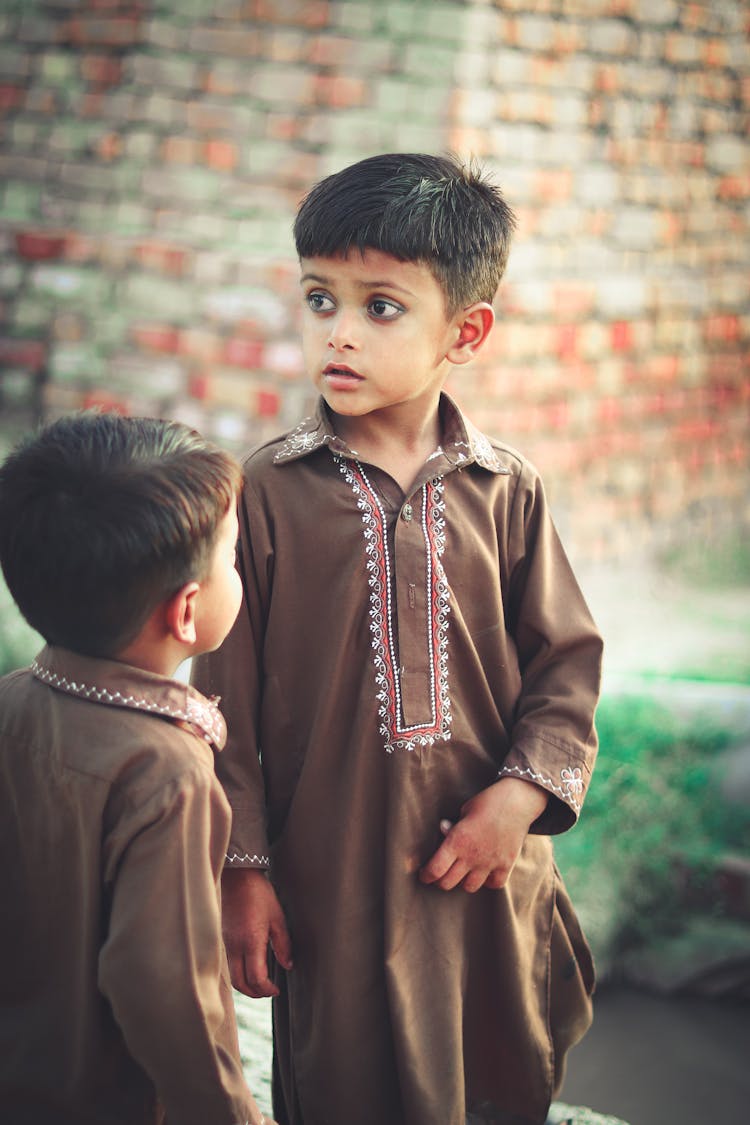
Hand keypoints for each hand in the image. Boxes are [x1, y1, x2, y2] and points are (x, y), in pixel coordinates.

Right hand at [221, 867, 291, 997]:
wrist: (238, 877)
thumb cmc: (259, 894)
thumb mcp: (278, 917)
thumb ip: (283, 944)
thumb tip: (287, 965)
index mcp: (251, 941)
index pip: (256, 978)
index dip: (267, 989)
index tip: (277, 989)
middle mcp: (234, 946)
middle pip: (240, 983)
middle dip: (255, 992)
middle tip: (269, 990)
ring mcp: (226, 943)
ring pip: (232, 976)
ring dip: (246, 984)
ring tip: (261, 981)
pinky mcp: (222, 939)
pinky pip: (229, 964)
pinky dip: (239, 972)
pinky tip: (250, 966)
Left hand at [418, 777, 547, 892]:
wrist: (517, 801)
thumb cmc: (487, 802)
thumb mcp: (464, 810)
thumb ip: (453, 827)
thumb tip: (443, 830)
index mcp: (457, 841)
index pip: (435, 870)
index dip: (426, 876)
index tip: (424, 875)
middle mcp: (472, 856)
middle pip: (448, 883)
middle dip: (440, 880)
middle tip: (440, 874)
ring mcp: (490, 863)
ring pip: (469, 887)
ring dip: (463, 881)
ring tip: (463, 872)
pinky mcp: (506, 865)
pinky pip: (493, 885)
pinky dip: (487, 881)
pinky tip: (484, 872)